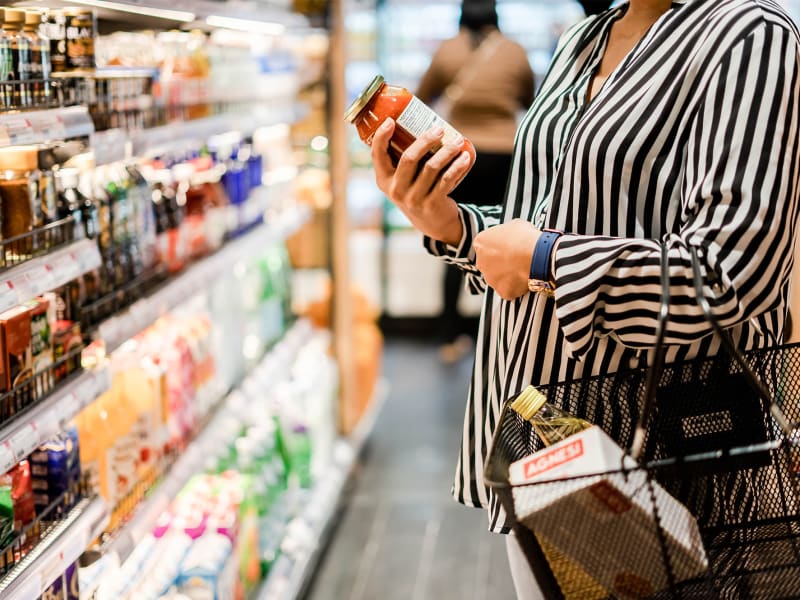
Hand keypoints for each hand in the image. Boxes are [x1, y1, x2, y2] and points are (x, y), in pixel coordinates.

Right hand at [371, 118, 472, 245]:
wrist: (433, 223)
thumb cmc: (417, 191)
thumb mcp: (403, 180)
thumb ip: (404, 159)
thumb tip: (418, 122)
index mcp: (384, 180)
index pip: (377, 156)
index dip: (381, 137)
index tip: (390, 121)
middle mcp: (396, 190)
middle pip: (409, 158)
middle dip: (425, 140)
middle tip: (439, 129)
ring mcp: (413, 199)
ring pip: (431, 167)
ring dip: (447, 151)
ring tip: (457, 141)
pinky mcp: (432, 204)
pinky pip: (446, 180)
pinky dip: (457, 166)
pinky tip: (465, 157)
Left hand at [474, 219, 539, 300]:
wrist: (537, 255)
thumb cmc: (525, 237)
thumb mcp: (514, 225)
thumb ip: (506, 232)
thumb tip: (510, 235)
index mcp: (481, 242)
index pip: (485, 245)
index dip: (498, 246)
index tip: (509, 247)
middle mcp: (481, 262)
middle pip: (489, 263)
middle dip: (500, 262)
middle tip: (516, 258)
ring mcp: (490, 278)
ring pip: (497, 278)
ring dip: (507, 275)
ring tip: (522, 268)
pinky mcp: (501, 291)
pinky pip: (508, 289)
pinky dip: (516, 286)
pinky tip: (525, 278)